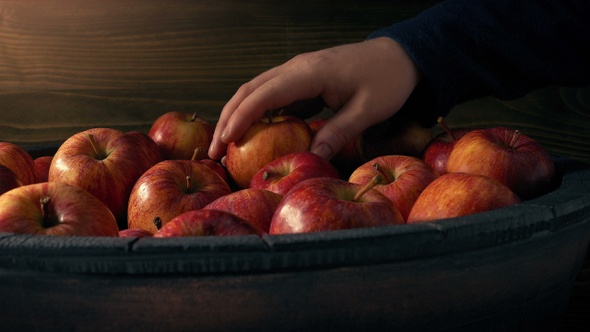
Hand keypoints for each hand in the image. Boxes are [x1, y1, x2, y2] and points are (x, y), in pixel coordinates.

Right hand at [208, 37, 420, 159]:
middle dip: (228, 118)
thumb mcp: (367, 110)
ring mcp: (297, 71)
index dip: (241, 118)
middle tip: (215, 150)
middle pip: (250, 90)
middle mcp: (296, 68)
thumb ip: (338, 133)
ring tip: (225, 143)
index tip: (225, 141)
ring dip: (238, 114)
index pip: (264, 94)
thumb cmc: (387, 81)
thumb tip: (310, 158)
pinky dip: (256, 112)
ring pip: (256, 90)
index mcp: (310, 73)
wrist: (398, 56)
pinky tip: (252, 132)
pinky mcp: (301, 78)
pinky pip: (271, 94)